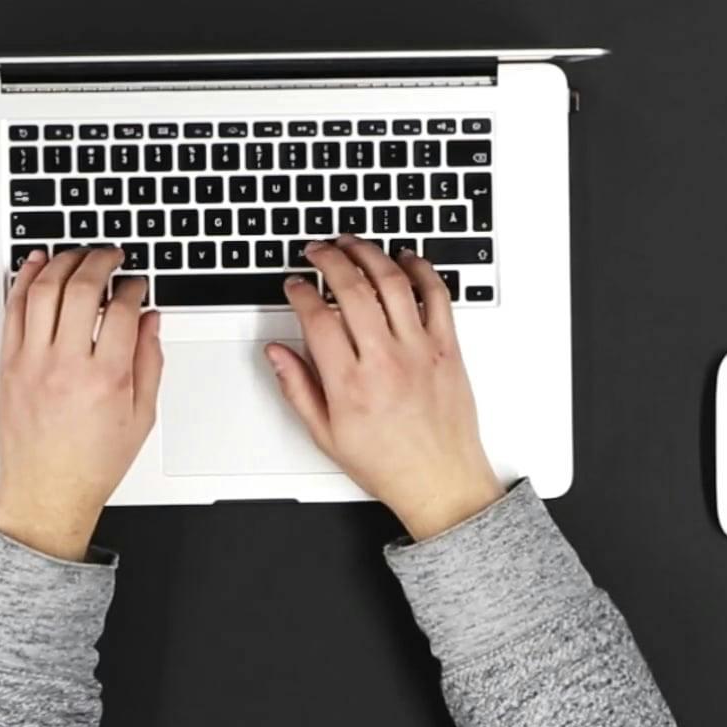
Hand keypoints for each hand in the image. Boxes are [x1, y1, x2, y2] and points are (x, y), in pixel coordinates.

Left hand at [0, 247, 163, 559]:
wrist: (46, 491)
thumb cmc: (91, 462)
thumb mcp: (141, 416)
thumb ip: (149, 362)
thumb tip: (150, 320)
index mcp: (106, 379)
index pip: (121, 310)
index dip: (133, 287)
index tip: (137, 284)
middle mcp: (66, 365)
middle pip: (81, 289)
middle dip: (100, 261)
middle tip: (111, 256)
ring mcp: (32, 362)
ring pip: (44, 290)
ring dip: (63, 261)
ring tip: (78, 254)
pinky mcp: (9, 364)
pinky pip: (14, 309)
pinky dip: (25, 279)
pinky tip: (37, 264)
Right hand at [266, 236, 503, 539]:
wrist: (441, 481)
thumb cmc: (388, 464)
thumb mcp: (326, 435)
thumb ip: (297, 388)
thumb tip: (277, 353)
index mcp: (350, 384)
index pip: (316, 318)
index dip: (300, 291)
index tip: (294, 284)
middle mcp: (385, 361)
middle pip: (351, 289)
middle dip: (328, 259)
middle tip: (317, 251)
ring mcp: (420, 351)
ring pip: (393, 282)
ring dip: (369, 253)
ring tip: (352, 244)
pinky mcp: (448, 348)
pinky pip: (436, 296)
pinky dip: (420, 270)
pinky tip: (405, 259)